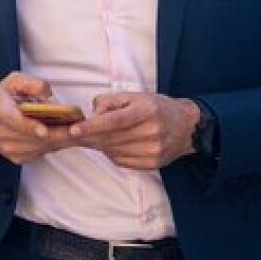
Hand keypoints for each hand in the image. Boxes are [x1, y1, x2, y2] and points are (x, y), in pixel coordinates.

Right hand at [0, 73, 73, 164]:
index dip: (30, 127)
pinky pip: (43, 152)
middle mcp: (4, 136)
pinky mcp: (19, 158)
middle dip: (59, 133)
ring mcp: (12, 150)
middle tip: (79, 127)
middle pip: (36, 138)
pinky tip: (67, 135)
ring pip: (43, 147)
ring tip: (80, 130)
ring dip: (62, 140)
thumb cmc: (0, 99)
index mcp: (0, 114)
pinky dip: (56, 144)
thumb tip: (48, 93)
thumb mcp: (11, 82)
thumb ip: (30, 83)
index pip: (15, 123)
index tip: (44, 130)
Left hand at [67, 92, 198, 170]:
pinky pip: (122, 161)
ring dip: (100, 145)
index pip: (114, 121)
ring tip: (97, 137)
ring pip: (114, 151)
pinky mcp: (153, 163)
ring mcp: (154, 150)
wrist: (186, 126)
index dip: (92, 126)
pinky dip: (112, 154)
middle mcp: (152, 131)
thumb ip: (110, 101)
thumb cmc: (156, 107)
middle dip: (90, 136)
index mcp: (147, 111)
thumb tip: (92, 116)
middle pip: (111, 138)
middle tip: (76, 134)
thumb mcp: (135, 96)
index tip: (74, 130)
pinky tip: (114, 145)